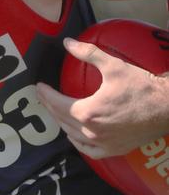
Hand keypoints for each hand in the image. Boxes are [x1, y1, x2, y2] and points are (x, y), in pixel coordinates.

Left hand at [36, 36, 168, 157]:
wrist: (167, 108)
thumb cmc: (141, 86)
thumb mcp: (113, 66)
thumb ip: (88, 53)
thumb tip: (67, 43)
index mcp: (87, 112)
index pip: (56, 103)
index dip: (45, 94)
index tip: (38, 86)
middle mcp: (90, 132)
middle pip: (61, 119)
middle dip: (50, 106)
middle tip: (44, 96)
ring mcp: (101, 144)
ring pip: (72, 135)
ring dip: (61, 123)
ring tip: (56, 111)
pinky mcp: (112, 150)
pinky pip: (88, 151)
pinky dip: (77, 143)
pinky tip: (73, 136)